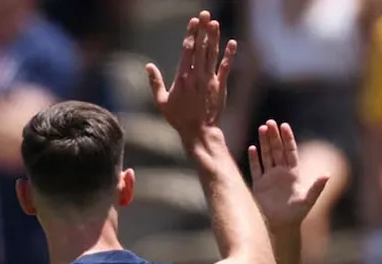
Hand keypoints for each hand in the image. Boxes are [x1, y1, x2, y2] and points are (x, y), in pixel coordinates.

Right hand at [145, 11, 236, 143]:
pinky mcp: (221, 87)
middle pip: (201, 47)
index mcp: (182, 77)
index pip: (187, 50)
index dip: (191, 34)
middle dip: (203, 30)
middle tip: (206, 14)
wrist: (198, 131)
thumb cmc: (178, 118)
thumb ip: (155, 82)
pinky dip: (229, 55)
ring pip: (213, 54)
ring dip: (215, 38)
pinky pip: (226, 68)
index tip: (194, 21)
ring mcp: (210, 80)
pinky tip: (232, 43)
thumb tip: (148, 66)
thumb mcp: (161, 102)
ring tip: (215, 23)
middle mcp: (197, 75)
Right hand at [248, 120, 327, 232]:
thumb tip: (328, 175)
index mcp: (293, 174)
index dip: (288, 139)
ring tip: (261, 129)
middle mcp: (281, 173)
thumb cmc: (296, 215)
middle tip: (270, 122)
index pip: (290, 151)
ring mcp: (269, 178)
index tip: (284, 125)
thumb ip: (317, 187)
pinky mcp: (258, 186)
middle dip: (274, 136)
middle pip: (277, 150)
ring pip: (266, 156)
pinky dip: (254, 159)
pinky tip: (252, 148)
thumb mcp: (308, 200)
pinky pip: (256, 169)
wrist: (281, 227)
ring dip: (264, 143)